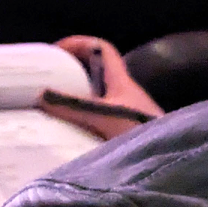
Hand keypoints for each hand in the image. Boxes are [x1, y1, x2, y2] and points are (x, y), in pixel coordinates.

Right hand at [40, 36, 163, 139]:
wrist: (167, 163)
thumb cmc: (140, 131)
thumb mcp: (104, 117)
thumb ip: (73, 107)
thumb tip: (41, 95)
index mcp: (121, 80)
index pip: (101, 48)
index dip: (80, 43)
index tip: (56, 50)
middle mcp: (124, 93)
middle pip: (96, 72)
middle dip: (72, 71)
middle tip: (47, 80)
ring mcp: (125, 113)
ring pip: (96, 97)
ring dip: (76, 97)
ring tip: (51, 106)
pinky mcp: (124, 134)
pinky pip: (98, 118)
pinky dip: (82, 119)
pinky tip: (68, 132)